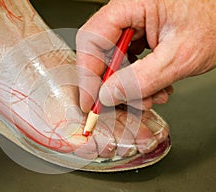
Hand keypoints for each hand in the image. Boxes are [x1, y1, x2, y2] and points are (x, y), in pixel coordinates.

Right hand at [76, 0, 215, 111]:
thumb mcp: (180, 56)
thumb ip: (142, 79)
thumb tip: (109, 94)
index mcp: (132, 4)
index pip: (92, 40)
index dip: (88, 74)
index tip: (90, 102)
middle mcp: (128, 11)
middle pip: (100, 53)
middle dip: (113, 84)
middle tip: (120, 105)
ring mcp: (134, 23)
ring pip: (114, 61)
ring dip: (129, 86)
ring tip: (150, 97)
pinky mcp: (141, 34)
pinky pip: (128, 61)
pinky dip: (138, 79)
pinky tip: (154, 88)